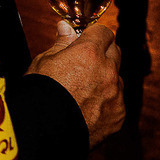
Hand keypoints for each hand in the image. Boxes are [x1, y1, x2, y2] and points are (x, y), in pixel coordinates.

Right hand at [26, 21, 123, 146]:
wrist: (44, 131)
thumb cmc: (40, 92)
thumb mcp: (43, 61)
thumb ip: (61, 43)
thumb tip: (66, 28)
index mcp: (89, 53)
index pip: (103, 32)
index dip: (92, 34)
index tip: (84, 39)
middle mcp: (108, 71)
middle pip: (115, 52)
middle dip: (102, 53)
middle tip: (83, 62)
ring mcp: (116, 95)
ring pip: (116, 78)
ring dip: (104, 79)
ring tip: (81, 90)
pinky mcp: (119, 116)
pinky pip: (116, 102)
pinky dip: (105, 102)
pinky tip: (86, 108)